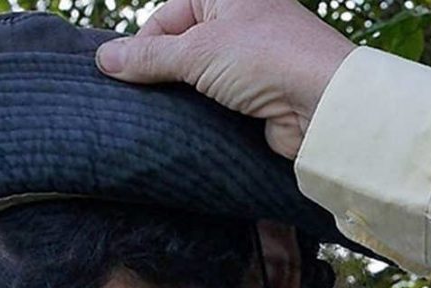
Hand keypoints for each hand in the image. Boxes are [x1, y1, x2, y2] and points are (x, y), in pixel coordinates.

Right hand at [95, 0, 355, 159]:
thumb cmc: (268, 59)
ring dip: (183, 98)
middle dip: (161, 73)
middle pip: (182, 48)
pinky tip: (188, 129)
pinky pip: (218, 104)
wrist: (325, 104)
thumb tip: (104, 59)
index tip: (121, 75)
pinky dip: (203, 115)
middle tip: (137, 99)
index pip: (168, 16)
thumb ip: (149, 57)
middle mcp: (241, 23)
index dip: (144, 46)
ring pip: (200, 79)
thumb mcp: (198, 51)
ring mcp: (252, 62)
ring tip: (161, 116)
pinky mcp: (259, 98)